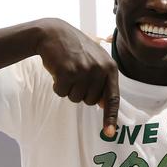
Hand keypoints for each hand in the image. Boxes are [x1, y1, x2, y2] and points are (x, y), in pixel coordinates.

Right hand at [37, 20, 118, 136]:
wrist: (53, 33)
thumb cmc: (75, 49)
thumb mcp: (95, 59)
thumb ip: (102, 80)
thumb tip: (103, 104)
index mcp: (110, 67)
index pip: (113, 98)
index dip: (110, 117)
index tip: (110, 133)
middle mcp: (99, 69)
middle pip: (90, 101)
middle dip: (80, 92)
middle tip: (75, 74)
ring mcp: (84, 70)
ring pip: (75, 99)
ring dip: (68, 89)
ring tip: (67, 70)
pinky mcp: (67, 72)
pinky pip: (61, 93)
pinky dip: (57, 86)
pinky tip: (58, 70)